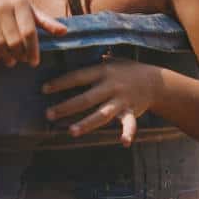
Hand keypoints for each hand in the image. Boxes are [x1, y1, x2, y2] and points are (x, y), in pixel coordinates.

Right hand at [0, 0, 66, 66]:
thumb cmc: (5, 7)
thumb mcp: (25, 10)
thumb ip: (44, 21)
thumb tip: (64, 32)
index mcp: (19, 2)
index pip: (29, 32)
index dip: (32, 50)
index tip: (33, 62)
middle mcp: (1, 3)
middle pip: (14, 40)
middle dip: (18, 55)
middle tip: (18, 62)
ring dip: (4, 56)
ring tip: (8, 61)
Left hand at [42, 57, 160, 145]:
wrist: (154, 80)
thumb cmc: (125, 70)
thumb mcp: (109, 60)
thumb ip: (90, 63)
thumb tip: (66, 56)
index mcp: (103, 71)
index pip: (78, 77)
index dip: (61, 83)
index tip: (44, 89)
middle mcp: (111, 86)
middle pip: (86, 98)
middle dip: (66, 107)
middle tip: (48, 114)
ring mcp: (121, 100)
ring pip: (102, 114)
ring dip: (87, 123)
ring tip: (71, 131)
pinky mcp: (132, 112)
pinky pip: (130, 124)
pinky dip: (128, 133)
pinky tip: (123, 142)